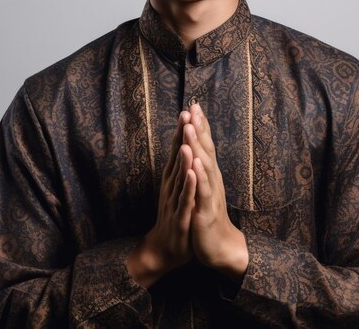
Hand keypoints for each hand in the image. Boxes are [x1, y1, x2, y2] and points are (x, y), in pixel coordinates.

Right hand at [127, 110, 195, 287]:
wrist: (166, 248)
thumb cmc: (175, 215)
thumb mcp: (178, 188)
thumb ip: (181, 167)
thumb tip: (185, 145)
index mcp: (173, 178)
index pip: (178, 149)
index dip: (183, 130)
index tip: (189, 109)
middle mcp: (172, 185)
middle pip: (177, 157)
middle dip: (182, 136)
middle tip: (185, 113)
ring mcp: (175, 200)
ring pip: (180, 176)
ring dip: (183, 158)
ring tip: (187, 140)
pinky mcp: (180, 216)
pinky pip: (186, 199)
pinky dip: (189, 186)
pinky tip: (193, 173)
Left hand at [183, 103, 248, 279]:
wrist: (220, 248)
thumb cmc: (209, 215)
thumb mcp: (206, 188)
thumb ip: (203, 167)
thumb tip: (199, 146)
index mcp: (210, 174)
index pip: (205, 145)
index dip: (200, 125)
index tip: (194, 105)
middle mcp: (212, 179)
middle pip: (206, 149)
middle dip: (199, 128)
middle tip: (194, 108)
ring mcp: (210, 194)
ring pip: (204, 166)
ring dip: (197, 146)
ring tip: (190, 127)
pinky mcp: (206, 210)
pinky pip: (202, 191)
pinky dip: (198, 176)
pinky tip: (194, 163)